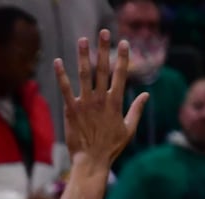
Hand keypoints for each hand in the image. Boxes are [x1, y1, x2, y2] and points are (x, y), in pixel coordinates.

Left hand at [55, 31, 148, 167]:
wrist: (91, 161)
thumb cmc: (111, 147)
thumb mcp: (129, 129)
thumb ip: (137, 110)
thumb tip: (146, 95)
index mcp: (116, 102)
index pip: (121, 74)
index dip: (123, 57)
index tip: (124, 42)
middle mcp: (100, 99)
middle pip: (102, 69)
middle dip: (103, 49)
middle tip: (103, 32)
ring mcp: (85, 104)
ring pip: (84, 75)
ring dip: (83, 56)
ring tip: (82, 40)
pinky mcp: (71, 111)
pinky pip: (65, 90)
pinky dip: (61, 75)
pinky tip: (57, 62)